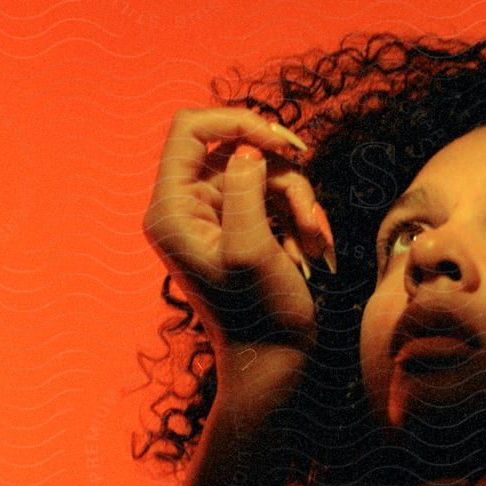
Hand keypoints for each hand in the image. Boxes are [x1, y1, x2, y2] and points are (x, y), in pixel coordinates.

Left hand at [142, 106, 337, 356]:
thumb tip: (247, 150)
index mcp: (172, 209)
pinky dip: (299, 217)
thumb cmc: (260, 316)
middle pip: (238, 149)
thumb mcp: (251, 249)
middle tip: (307, 211)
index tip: (281, 145)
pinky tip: (312, 248)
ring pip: (265, 173)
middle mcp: (187, 207)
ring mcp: (216, 217)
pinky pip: (275, 197)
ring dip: (299, 202)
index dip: (238, 122)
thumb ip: (244, 190)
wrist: (274, 362)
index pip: (191, 128)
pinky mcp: (242, 227)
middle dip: (282, 177)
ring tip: (313, 242)